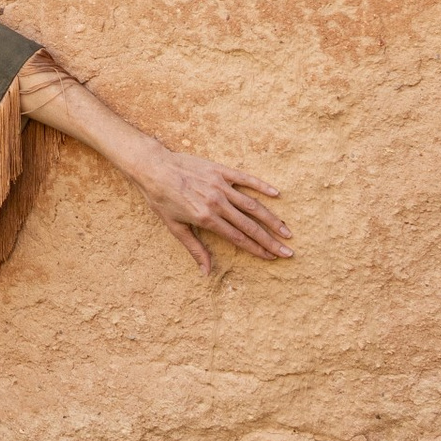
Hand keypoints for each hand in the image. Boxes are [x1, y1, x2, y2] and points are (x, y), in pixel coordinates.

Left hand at [116, 131, 292, 276]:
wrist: (153, 167)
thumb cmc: (161, 199)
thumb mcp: (175, 227)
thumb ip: (194, 249)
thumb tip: (206, 273)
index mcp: (206, 219)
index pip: (238, 238)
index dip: (256, 249)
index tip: (271, 258)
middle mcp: (217, 203)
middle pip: (250, 225)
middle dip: (270, 240)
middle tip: (288, 251)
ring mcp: (220, 185)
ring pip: (252, 205)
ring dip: (271, 218)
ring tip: (286, 230)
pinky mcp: (220, 170)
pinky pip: (245, 178)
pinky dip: (261, 186)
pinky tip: (277, 194)